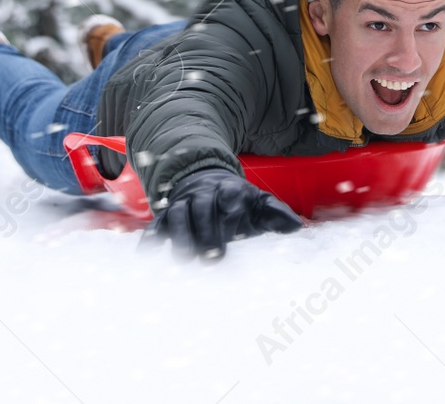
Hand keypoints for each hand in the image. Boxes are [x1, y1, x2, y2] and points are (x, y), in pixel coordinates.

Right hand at [146, 167, 302, 258]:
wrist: (206, 182)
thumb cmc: (239, 203)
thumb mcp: (259, 204)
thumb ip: (276, 214)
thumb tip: (297, 227)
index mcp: (229, 190)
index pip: (229, 197)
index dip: (230, 211)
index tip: (235, 229)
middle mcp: (203, 195)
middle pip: (201, 208)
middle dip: (205, 231)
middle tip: (212, 257)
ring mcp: (183, 204)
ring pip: (177, 215)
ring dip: (180, 237)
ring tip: (184, 261)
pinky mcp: (165, 217)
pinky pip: (155, 226)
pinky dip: (150, 239)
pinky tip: (148, 256)